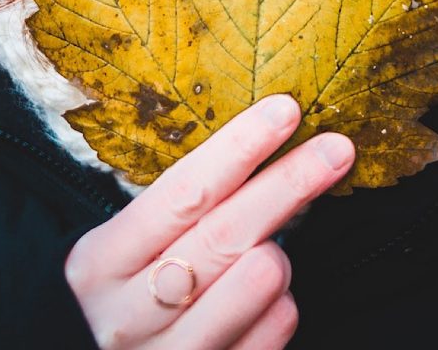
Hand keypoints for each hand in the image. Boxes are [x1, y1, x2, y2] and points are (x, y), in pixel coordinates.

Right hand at [64, 95, 354, 348]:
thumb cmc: (123, 300)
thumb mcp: (125, 253)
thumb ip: (177, 213)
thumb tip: (258, 142)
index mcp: (101, 261)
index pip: (183, 191)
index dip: (240, 147)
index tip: (286, 111)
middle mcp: (126, 313)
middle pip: (225, 234)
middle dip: (288, 184)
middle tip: (336, 149)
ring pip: (255, 282)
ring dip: (279, 256)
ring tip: (272, 250)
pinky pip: (272, 332)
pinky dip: (282, 307)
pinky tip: (269, 299)